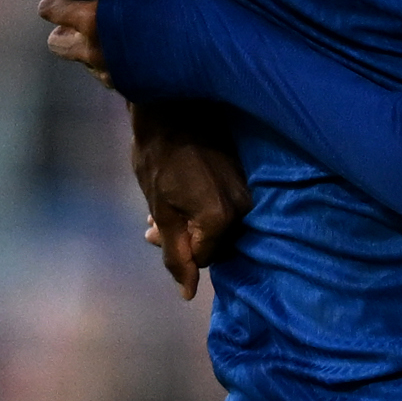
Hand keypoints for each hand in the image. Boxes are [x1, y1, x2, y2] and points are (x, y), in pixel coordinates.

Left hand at [41, 0, 192, 81]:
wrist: (221, 53)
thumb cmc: (193, 5)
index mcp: (95, 19)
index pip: (51, 10)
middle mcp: (95, 51)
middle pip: (56, 42)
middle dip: (65, 28)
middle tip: (86, 14)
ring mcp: (111, 74)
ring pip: (82, 61)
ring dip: (90, 47)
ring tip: (115, 33)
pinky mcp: (129, 90)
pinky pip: (107, 75)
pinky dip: (114, 63)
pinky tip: (136, 49)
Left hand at [129, 99, 248, 297]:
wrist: (171, 107)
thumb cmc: (159, 158)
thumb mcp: (160, 211)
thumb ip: (175, 254)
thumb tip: (188, 293)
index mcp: (222, 220)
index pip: (204, 257)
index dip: (178, 249)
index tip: (154, 232)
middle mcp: (244, 208)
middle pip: (214, 241)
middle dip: (183, 237)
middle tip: (152, 224)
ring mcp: (248, 189)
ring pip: (219, 223)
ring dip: (190, 221)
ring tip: (163, 206)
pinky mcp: (246, 174)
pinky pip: (226, 203)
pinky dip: (202, 204)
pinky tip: (182, 192)